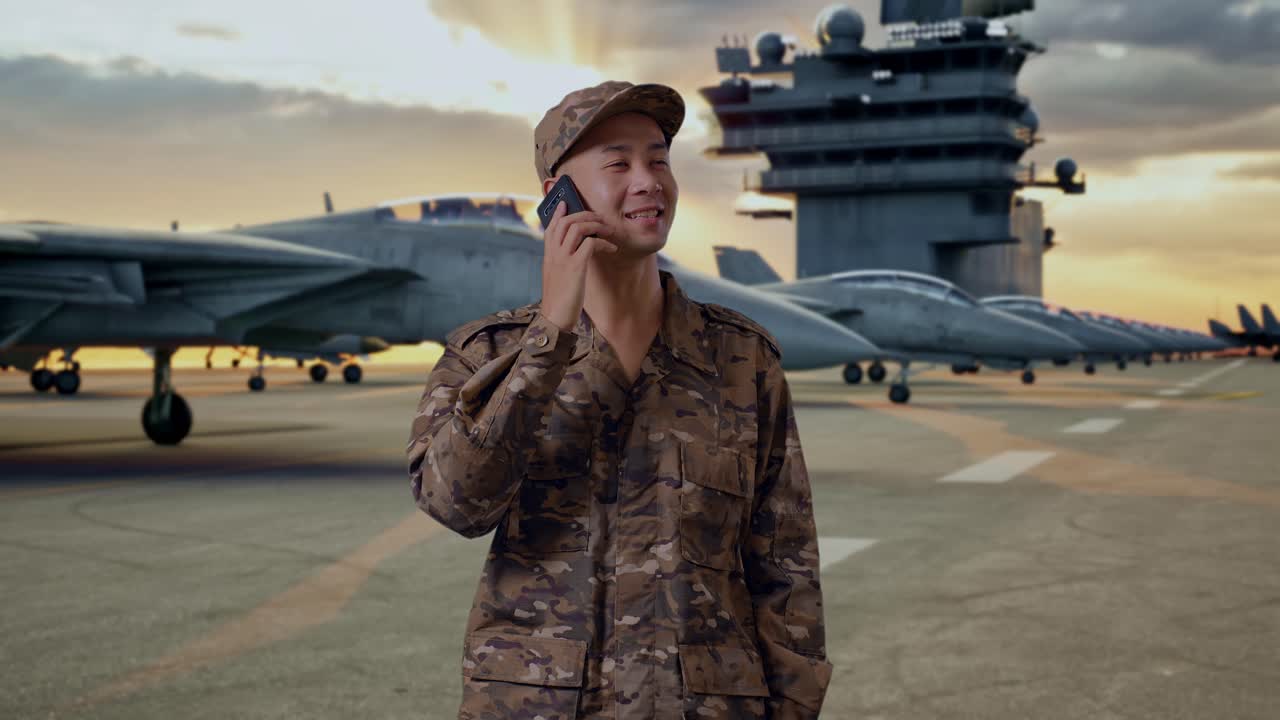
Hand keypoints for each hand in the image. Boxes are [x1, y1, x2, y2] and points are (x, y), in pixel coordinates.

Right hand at [540, 201, 617, 331]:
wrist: (554, 318)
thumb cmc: (559, 301)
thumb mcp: (558, 278)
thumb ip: (562, 263)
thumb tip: (576, 255)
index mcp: (548, 256)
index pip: (550, 227)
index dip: (558, 213)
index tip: (566, 203)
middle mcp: (553, 254)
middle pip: (566, 221)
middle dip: (584, 215)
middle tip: (599, 219)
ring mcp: (563, 259)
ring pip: (577, 227)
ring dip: (596, 225)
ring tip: (608, 231)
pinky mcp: (575, 267)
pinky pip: (590, 243)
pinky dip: (603, 242)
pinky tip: (612, 248)